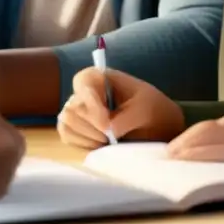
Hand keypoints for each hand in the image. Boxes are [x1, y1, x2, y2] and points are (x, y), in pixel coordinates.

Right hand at [57, 67, 184, 148]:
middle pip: (71, 109)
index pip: (82, 85)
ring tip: (108, 141)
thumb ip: (124, 119)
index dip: (92, 107)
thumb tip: (107, 131)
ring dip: (87, 138)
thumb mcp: (144, 110)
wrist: (157, 125)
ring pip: (66, 125)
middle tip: (111, 137)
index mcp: (96, 77)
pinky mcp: (76, 129)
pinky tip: (100, 146)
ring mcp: (77, 111)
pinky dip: (82, 145)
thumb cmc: (150, 109)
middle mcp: (82, 92)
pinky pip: (67, 137)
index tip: (107, 125)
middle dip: (91, 128)